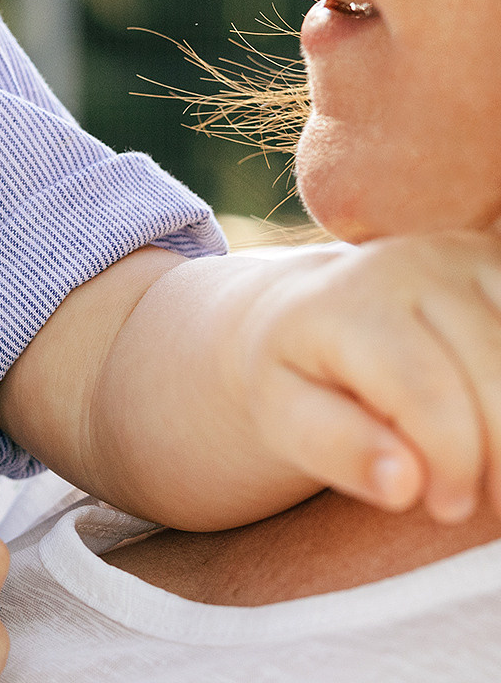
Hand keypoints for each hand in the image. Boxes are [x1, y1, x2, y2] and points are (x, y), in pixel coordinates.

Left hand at [236, 230, 500, 522]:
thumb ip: (337, 450)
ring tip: (488, 468)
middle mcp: (412, 264)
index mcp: (349, 302)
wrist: (305, 307)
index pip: (429, 394)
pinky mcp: (498, 261)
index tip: (444, 507)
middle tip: (479, 501)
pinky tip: (490, 420)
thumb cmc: (298, 376)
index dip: (452, 464)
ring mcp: (465, 257)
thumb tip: (403, 485)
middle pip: (495, 377)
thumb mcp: (285, 416)